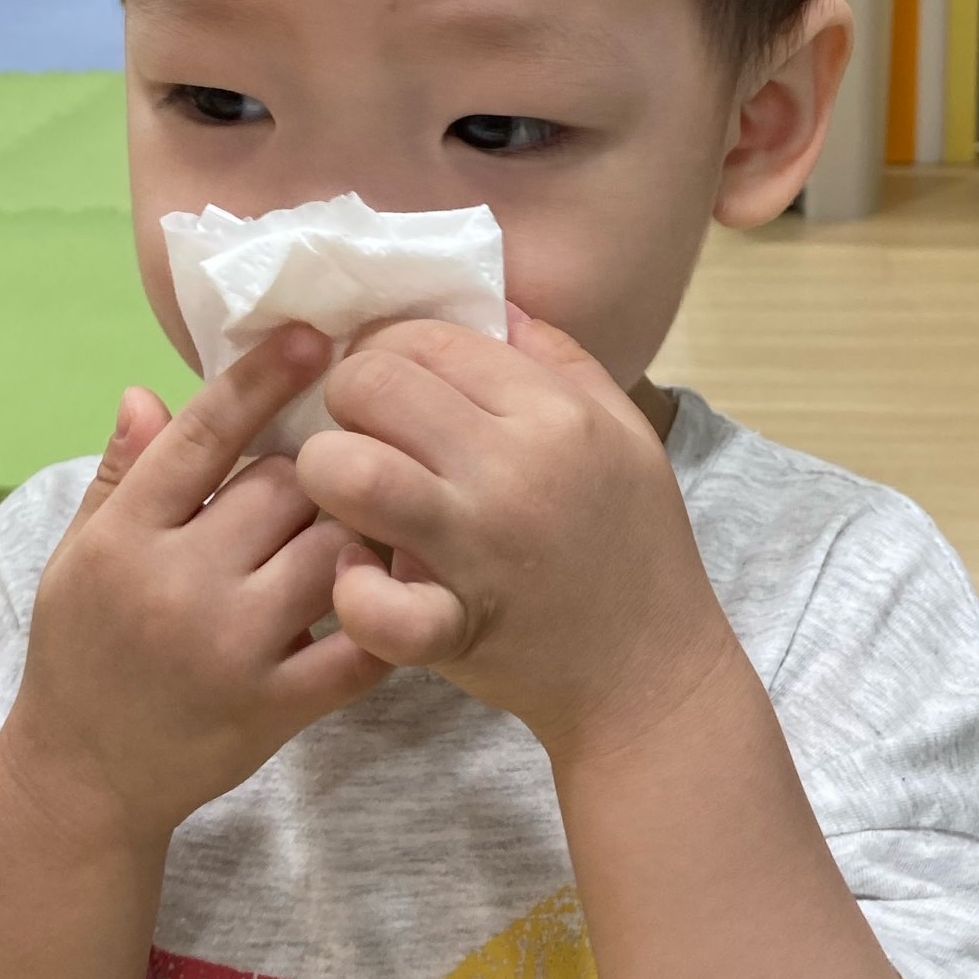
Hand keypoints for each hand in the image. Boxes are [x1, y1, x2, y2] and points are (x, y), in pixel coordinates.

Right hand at [4, 329, 387, 843]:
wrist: (83, 778)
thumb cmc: (81, 651)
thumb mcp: (77, 556)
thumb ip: (120, 476)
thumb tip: (148, 389)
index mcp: (125, 535)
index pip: (203, 435)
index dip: (261, 378)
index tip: (314, 334)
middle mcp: (177, 584)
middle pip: (286, 485)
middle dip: (313, 471)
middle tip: (326, 476)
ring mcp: (230, 648)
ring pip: (332, 549)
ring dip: (354, 530)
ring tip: (357, 527)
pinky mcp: (274, 709)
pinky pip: (359, 645)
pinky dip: (385, 611)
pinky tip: (391, 590)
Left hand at [293, 314, 738, 759]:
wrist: (652, 675)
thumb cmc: (635, 546)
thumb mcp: (624, 433)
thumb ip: (560, 360)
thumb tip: (494, 303)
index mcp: (554, 413)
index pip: (427, 339)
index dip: (386, 352)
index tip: (387, 390)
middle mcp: (513, 468)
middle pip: (372, 385)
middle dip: (344, 402)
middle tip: (363, 437)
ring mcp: (477, 550)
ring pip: (350, 471)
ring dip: (327, 477)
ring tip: (348, 497)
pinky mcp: (452, 629)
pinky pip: (371, 603)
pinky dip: (350, 592)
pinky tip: (361, 580)